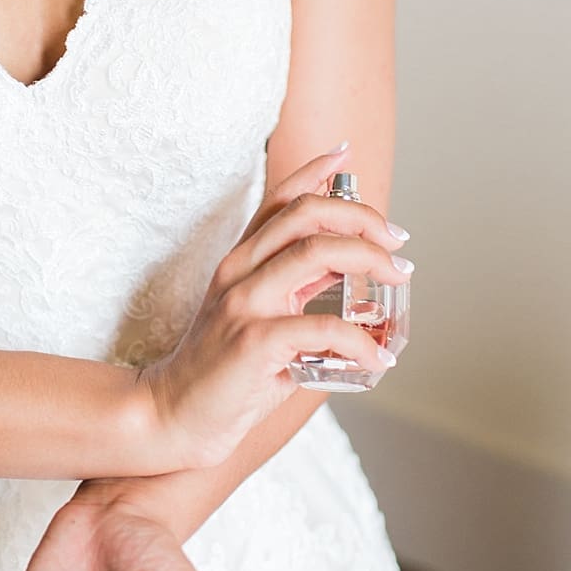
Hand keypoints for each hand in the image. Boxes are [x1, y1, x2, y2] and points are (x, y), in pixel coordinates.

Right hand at [136, 145, 410, 470]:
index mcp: (240, 261)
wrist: (169, 417)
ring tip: (400, 276)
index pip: (278, 200)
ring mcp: (244, 303)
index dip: (314, 171)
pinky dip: (360, 342)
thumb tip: (353, 285)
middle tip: (397, 241)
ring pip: (317, 253)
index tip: (346, 153)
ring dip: (371, 259)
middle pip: (307, 214)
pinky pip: (322, 327)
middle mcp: (239, 271)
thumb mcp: (257, 318)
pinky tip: (379, 357)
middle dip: (362, 216)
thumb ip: (296, 294)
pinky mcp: (253, 341)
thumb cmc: (221, 374)